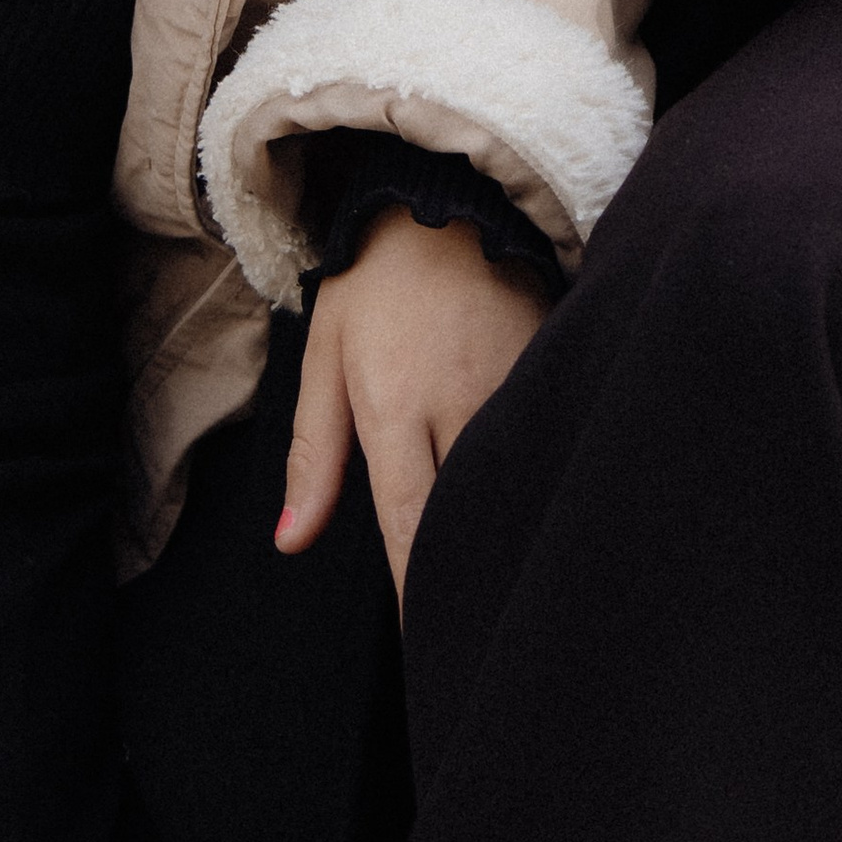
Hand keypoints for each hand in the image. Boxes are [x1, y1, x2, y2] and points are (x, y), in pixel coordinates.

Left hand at [277, 207, 550, 595]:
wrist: (450, 198)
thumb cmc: (378, 281)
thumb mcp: (325, 356)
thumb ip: (312, 454)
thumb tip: (291, 541)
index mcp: (396, 407)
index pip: (408, 526)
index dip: (416, 592)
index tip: (423, 642)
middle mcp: (459, 404)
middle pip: (465, 514)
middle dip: (463, 571)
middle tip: (465, 628)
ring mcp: (514, 386)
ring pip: (509, 480)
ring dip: (503, 524)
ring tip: (507, 580)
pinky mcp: (551, 367)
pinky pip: (541, 437)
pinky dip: (534, 471)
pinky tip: (537, 500)